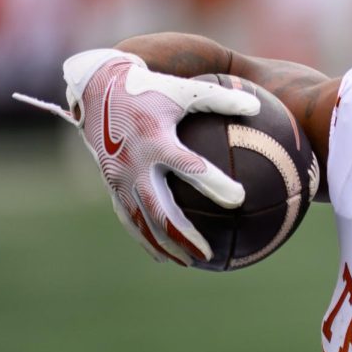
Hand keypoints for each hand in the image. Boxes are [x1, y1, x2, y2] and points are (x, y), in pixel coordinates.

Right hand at [14, 49, 259, 264]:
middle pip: (160, 210)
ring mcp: (119, 178)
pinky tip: (163, 257)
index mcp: (156, 140)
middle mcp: (135, 164)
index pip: (189, 167)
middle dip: (183, 235)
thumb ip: (219, 98)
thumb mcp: (183, 88)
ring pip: (142, 221)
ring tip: (189, 263)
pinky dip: (145, 239)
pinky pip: (128, 218)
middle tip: (208, 254)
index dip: (214, 183)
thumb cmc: (149, 88)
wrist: (95, 88)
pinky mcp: (111, 185)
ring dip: (164, 245)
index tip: (239, 199)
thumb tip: (256, 107)